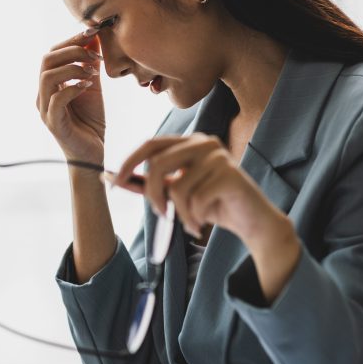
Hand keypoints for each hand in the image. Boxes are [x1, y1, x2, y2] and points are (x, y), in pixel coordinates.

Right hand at [36, 28, 105, 163]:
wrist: (92, 153)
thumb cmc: (90, 121)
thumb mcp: (92, 86)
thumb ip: (90, 64)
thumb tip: (94, 37)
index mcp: (49, 84)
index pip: (52, 53)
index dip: (71, 40)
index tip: (93, 32)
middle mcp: (42, 95)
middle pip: (46, 60)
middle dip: (72, 51)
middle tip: (95, 56)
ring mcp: (45, 109)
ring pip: (47, 77)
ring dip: (73, 69)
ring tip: (92, 73)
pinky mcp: (54, 124)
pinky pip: (57, 100)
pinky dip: (74, 88)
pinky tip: (89, 87)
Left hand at [114, 133, 300, 301]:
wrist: (251, 221)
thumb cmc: (212, 205)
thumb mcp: (176, 194)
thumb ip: (147, 184)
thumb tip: (111, 177)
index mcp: (189, 142)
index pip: (151, 144)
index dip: (129, 162)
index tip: (113, 181)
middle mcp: (203, 142)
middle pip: (158, 165)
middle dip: (152, 196)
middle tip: (161, 214)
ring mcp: (218, 156)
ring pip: (176, 188)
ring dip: (179, 214)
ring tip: (192, 221)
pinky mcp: (229, 174)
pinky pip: (195, 200)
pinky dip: (195, 218)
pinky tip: (205, 221)